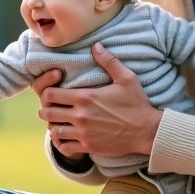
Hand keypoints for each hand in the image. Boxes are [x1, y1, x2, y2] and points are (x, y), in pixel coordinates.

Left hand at [37, 43, 161, 158]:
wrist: (147, 131)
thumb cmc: (137, 104)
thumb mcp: (126, 78)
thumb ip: (109, 61)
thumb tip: (96, 45)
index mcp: (85, 97)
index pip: (50, 94)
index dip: (47, 93)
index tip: (53, 93)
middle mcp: (80, 115)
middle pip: (47, 113)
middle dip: (47, 109)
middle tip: (52, 108)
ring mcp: (83, 132)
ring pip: (53, 131)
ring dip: (53, 126)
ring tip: (58, 123)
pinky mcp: (88, 146)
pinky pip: (64, 147)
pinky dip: (61, 143)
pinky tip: (66, 138)